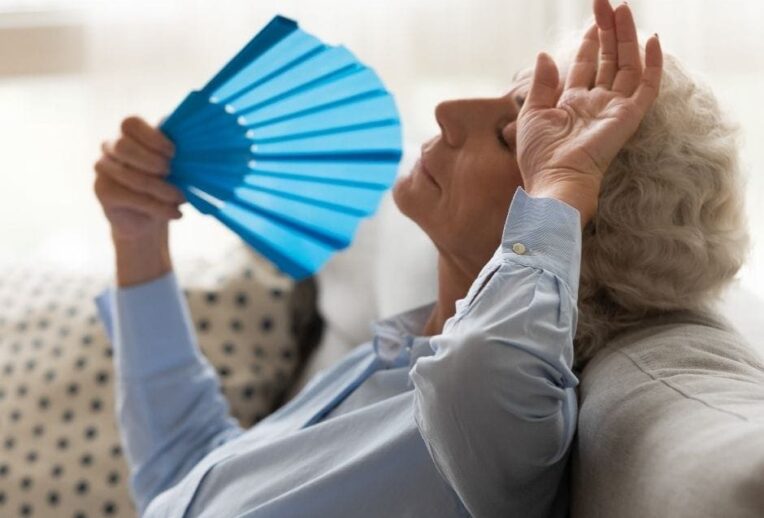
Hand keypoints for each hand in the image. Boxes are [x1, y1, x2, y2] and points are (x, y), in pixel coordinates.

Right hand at [93, 116, 183, 242]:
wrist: (149, 220)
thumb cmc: (167, 186)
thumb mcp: (177, 168)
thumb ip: (179, 155)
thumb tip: (193, 147)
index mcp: (131, 135)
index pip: (131, 124)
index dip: (152, 137)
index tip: (173, 152)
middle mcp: (112, 146)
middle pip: (123, 146)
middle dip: (152, 161)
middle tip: (172, 172)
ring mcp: (103, 167)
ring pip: (128, 174)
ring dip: (160, 188)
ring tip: (181, 198)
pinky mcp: (101, 190)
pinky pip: (128, 195)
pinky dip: (156, 206)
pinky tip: (175, 213)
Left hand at [516, 0, 662, 225]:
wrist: (555, 180)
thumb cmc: (539, 156)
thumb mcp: (532, 113)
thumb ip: (541, 84)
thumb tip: (544, 55)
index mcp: (573, 103)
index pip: (587, 65)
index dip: (590, 42)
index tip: (592, 21)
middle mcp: (596, 103)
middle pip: (608, 60)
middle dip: (608, 31)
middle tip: (608, 4)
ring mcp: (614, 109)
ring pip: (626, 65)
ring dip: (626, 37)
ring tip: (624, 9)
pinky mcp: (629, 116)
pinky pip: (647, 87)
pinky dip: (652, 64)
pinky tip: (652, 40)